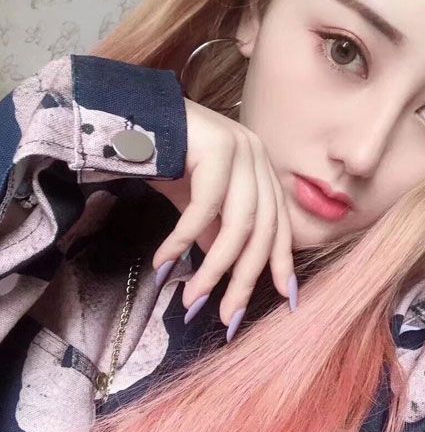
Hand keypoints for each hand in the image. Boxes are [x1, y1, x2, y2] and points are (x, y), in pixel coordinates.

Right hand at [148, 98, 296, 331]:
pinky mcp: (216, 146)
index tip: (284, 298)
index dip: (281, 262)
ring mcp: (240, 150)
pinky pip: (205, 206)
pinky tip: (165, 261)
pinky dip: (185, 238)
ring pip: (239, 223)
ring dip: (216, 268)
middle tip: (227, 316)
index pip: (279, 225)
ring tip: (194, 298)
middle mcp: (258, 159)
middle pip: (262, 230)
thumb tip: (223, 272)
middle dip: (245, 278)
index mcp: (261, 172)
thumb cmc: (169, 160)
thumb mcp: (198, 205)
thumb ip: (216, 233)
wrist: (133, 115)